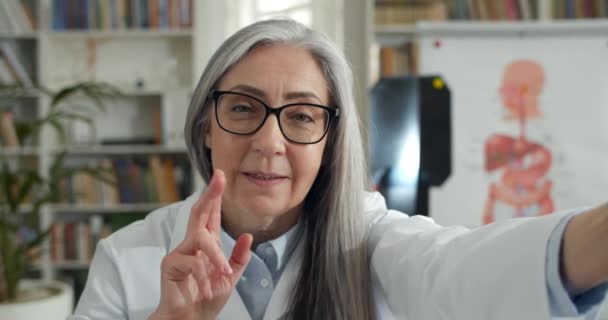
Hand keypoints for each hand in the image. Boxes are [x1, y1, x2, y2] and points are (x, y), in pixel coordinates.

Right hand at [150, 169, 252, 319]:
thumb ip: (239, 258)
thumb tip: (248, 235)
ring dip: (215, 256)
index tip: (221, 176)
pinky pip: (192, 262)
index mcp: (207, 244)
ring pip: (200, 238)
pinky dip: (204, 274)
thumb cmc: (206, 298)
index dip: (215, 195)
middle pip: (198, 212)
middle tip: (219, 179)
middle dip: (210, 194)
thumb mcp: (230, 278)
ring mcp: (180, 252)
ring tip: (224, 274)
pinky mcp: (170, 265)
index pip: (211, 214)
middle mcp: (192, 244)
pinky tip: (207, 287)